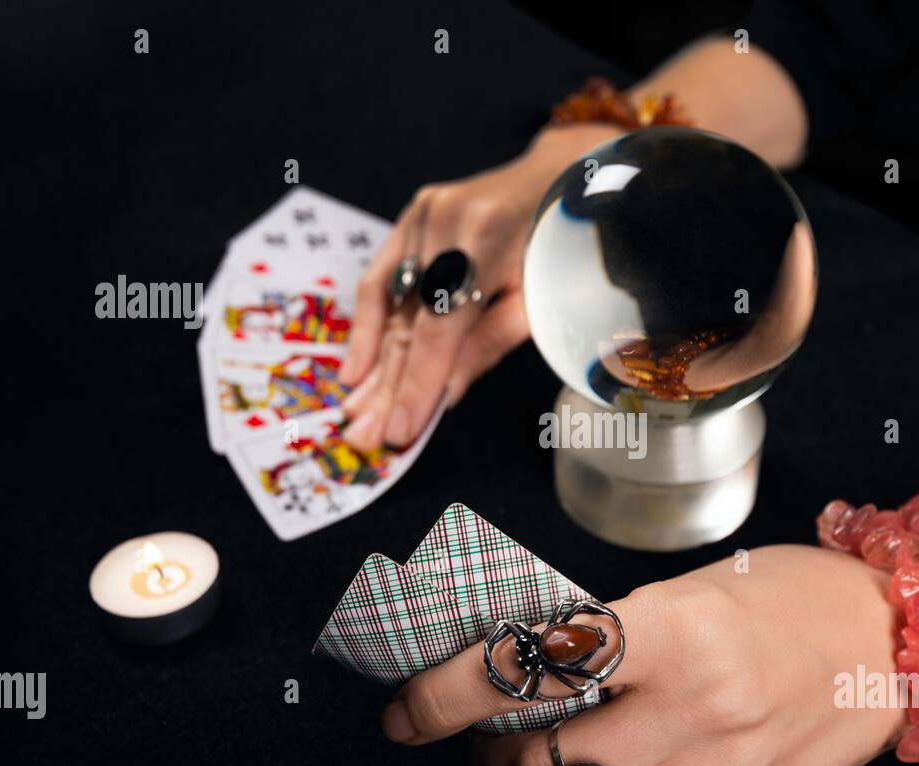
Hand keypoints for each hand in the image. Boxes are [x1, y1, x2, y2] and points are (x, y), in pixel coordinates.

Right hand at [339, 123, 621, 450]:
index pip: (440, 327)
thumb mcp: (541, 300)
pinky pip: (382, 278)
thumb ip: (489, 344)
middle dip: (388, 385)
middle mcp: (446, 220)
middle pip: (408, 319)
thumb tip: (443, 397)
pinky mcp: (414, 215)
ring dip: (373, 364)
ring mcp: (425, 212)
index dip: (418, 382)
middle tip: (367, 438)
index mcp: (486, 238)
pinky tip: (355, 370)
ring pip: (392, 305)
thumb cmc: (564, 246)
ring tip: (355, 414)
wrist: (564, 174)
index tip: (402, 432)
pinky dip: (368, 326)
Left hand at [380, 531, 918, 765]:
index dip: (450, 692)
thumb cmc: (784, 596)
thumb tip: (512, 675)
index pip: (535, 667)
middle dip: (493, 752)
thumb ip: (606, 636)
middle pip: (546, 756)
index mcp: (679, 628)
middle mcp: (700, 704)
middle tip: (492, 736)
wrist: (892, 639)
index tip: (408, 708)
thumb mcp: (689, 587)